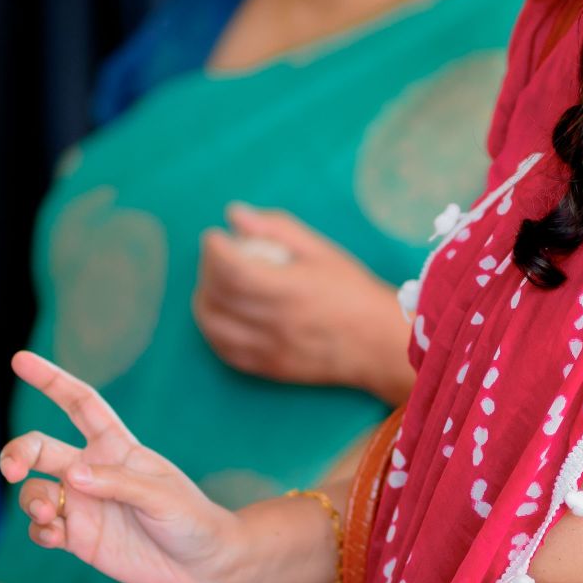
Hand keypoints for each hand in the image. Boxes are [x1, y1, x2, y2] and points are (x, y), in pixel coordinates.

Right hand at [1, 349, 244, 582]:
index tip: (20, 360)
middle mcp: (92, 471)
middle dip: (18, 452)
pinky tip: (52, 536)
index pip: (79, 404)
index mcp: (116, 446)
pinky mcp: (78, 538)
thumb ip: (117, 482)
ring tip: (47, 514)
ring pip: (35, 491)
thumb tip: (72, 475)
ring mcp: (83, 505)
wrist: (201, 566)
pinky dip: (38, 530)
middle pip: (40, 448)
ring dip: (31, 499)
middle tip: (10, 469)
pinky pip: (42, 527)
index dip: (51, 380)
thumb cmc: (190, 519)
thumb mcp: (160, 495)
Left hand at [192, 204, 412, 402]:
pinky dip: (214, 328)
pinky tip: (224, 313)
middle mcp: (276, 322)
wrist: (377, 344)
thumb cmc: (352, 291)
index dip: (214, 250)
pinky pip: (224, 349)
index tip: (215, 237)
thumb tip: (234, 214)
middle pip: (218, 295)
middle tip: (217, 256)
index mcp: (291, 289)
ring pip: (214, 325)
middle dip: (207, 269)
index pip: (233, 270)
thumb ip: (277, 228)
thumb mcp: (321, 251)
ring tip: (216, 284)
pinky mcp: (268, 368)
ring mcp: (269, 349)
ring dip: (205, 299)